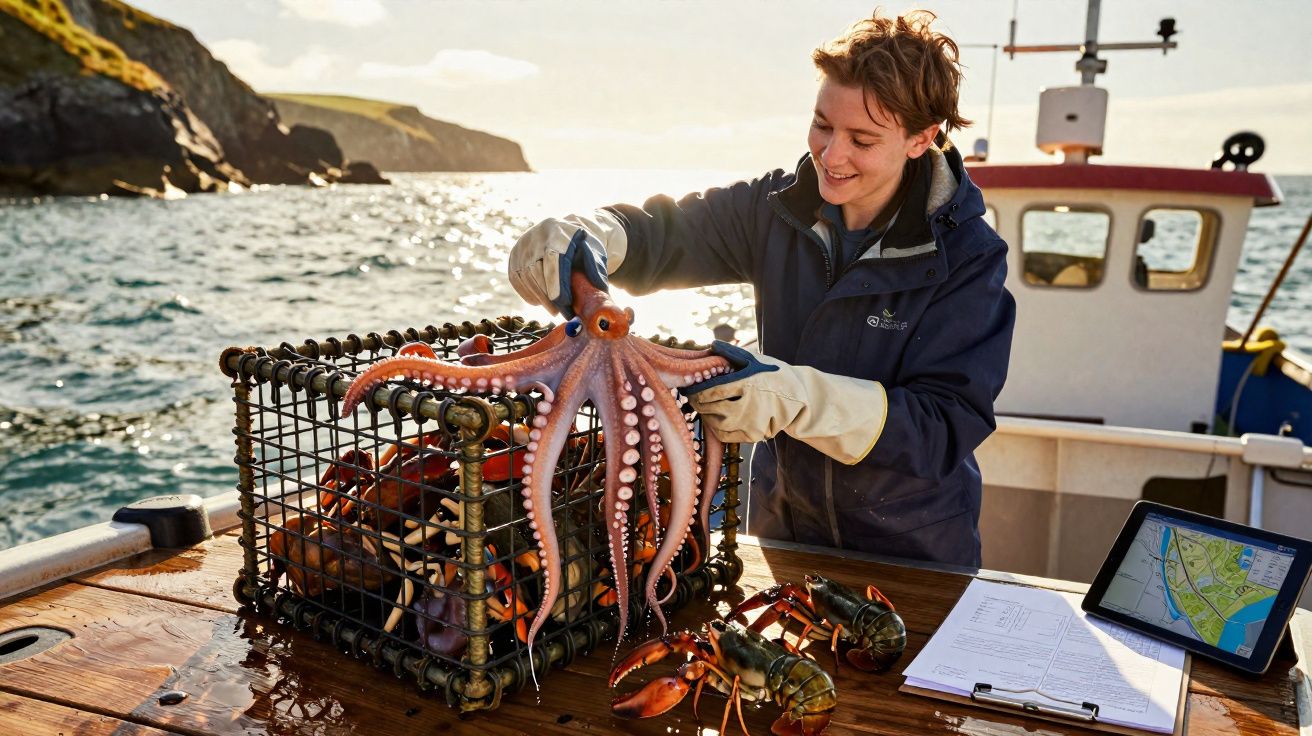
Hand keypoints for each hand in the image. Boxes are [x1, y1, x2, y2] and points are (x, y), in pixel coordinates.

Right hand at [508, 211, 627, 318]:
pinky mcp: (514, 254)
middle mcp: (536, 235)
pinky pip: (515, 278)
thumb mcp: (594, 253)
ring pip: (524, 276)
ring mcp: (522, 245)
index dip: (556, 283)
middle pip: (535, 269)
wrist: (567, 230)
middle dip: (547, 295)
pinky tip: (539, 300)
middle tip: (559, 311)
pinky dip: (527, 292)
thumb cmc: (583, 247)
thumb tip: (596, 293)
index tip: (564, 303)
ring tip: (552, 308)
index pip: (553, 258)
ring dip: (538, 296)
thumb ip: (595, 270)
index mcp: (559, 231)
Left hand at [685, 342, 888, 464]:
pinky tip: (718, 417)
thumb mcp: (756, 359)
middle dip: (698, 403)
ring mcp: (750, 424)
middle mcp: (748, 406)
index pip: (710, 390)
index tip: (687, 386)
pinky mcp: (753, 436)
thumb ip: (732, 353)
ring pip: (715, 424)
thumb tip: (711, 345)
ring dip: (706, 416)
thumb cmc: (775, 374)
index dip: (695, 390)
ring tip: (704, 406)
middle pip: (710, 408)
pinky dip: (717, 427)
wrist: (801, 399)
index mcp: (746, 384)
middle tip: (692, 397)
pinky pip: (726, 435)